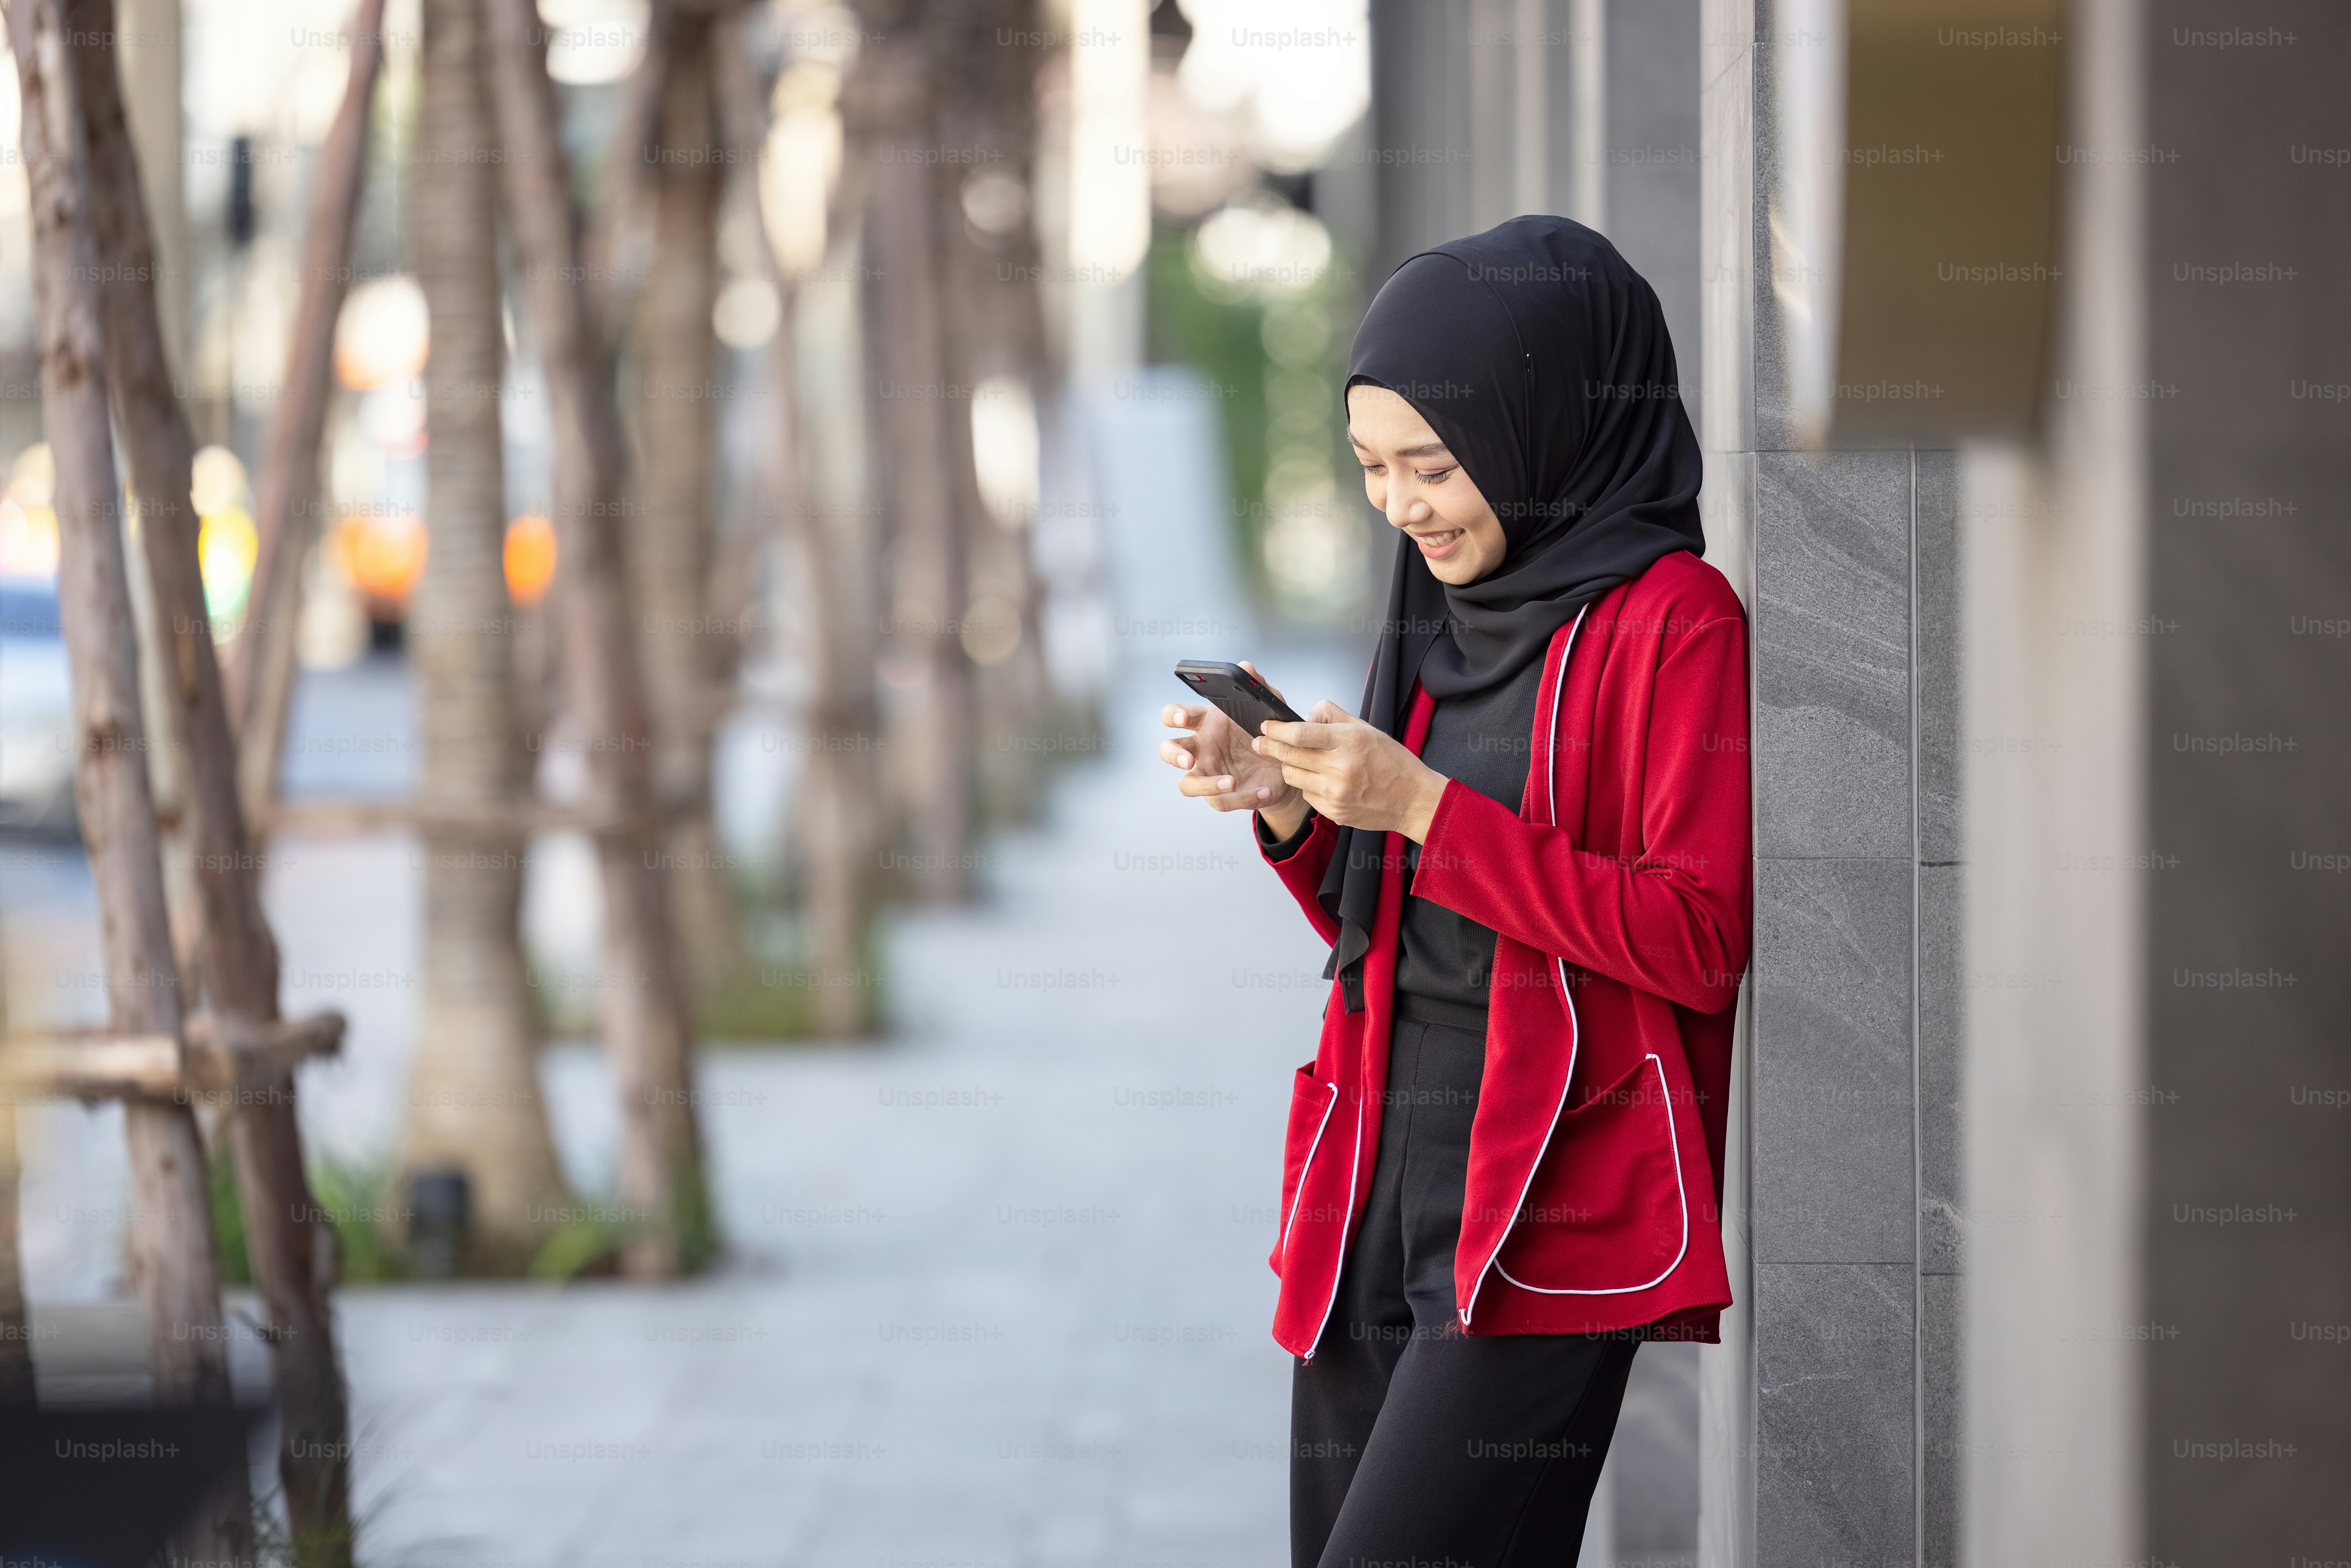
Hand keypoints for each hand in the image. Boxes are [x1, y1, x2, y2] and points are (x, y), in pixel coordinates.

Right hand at [1159, 662, 1308, 834]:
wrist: (1288, 763)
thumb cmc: (1269, 730)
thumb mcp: (1270, 707)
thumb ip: (1259, 687)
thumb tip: (1246, 666)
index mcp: (1205, 722)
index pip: (1175, 715)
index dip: (1174, 716)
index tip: (1183, 718)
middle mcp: (1200, 748)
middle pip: (1168, 750)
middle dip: (1173, 754)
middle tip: (1188, 758)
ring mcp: (1208, 773)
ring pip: (1186, 784)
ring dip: (1204, 785)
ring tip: (1230, 781)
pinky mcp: (1222, 795)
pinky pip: (1221, 801)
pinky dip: (1242, 798)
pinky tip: (1263, 790)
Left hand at [1253, 700, 1450, 842]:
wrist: (1412, 799)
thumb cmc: (1391, 762)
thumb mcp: (1366, 729)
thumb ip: (1332, 716)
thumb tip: (1305, 715)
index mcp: (1349, 742)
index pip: (1299, 734)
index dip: (1276, 730)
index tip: (1266, 726)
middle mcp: (1340, 769)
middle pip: (1289, 756)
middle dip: (1269, 747)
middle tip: (1260, 742)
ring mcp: (1335, 793)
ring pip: (1292, 776)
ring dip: (1289, 766)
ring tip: (1297, 760)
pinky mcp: (1333, 812)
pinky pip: (1306, 794)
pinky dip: (1307, 785)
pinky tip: (1321, 780)